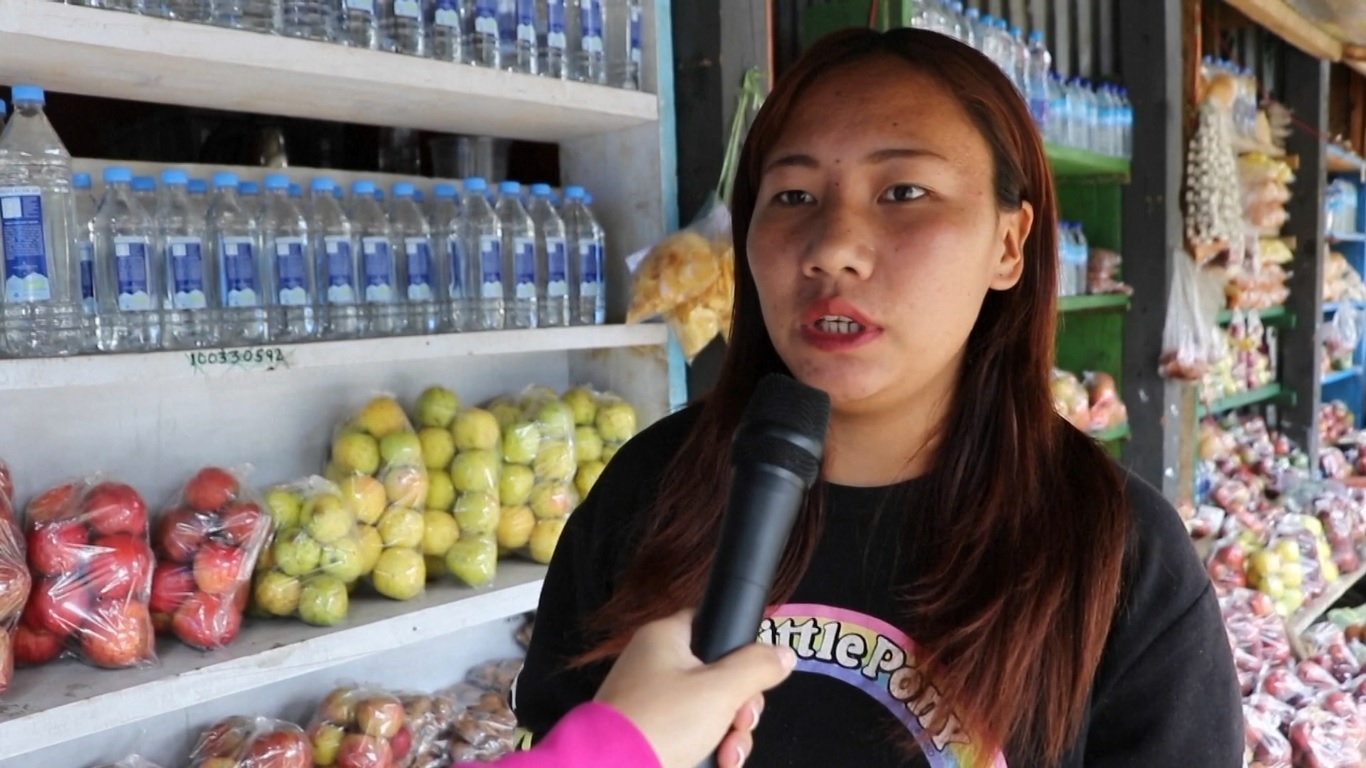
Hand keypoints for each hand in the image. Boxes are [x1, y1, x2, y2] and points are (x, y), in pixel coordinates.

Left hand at [594, 610, 796, 767]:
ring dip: (730, 734)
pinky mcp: (652, 734)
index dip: (740, 648)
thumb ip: (757, 667)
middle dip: (740, 706)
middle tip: (740, 721)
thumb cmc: (662, 722)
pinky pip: (692, 734)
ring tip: (726, 754)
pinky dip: (708, 749)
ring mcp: (652, 702)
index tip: (753, 676)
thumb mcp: (720, 690)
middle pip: (719, 675)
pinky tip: (716, 763)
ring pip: (710, 710)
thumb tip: (784, 653)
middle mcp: (656, 665)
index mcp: (665, 639)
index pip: (712, 624)